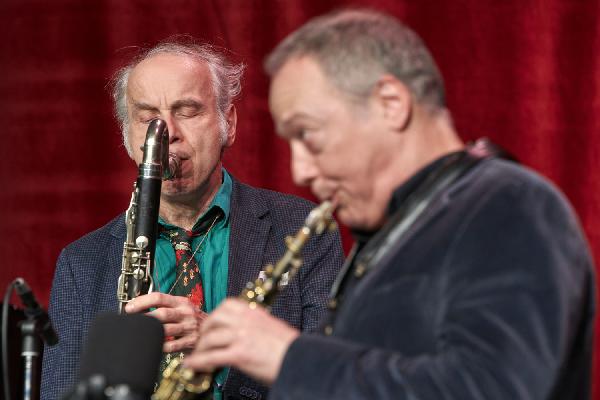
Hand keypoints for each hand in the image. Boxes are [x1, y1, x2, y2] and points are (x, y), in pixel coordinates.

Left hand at [125, 292, 206, 352]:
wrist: (214, 329)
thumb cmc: (191, 319)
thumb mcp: (181, 307)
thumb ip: (165, 306)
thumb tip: (139, 307)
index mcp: (181, 302)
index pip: (159, 297)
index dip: (142, 301)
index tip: (129, 308)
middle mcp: (185, 312)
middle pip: (162, 313)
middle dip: (144, 318)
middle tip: (131, 322)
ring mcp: (189, 327)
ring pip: (166, 329)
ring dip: (151, 332)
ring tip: (140, 334)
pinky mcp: (191, 341)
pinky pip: (173, 345)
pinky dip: (162, 346)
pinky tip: (155, 345)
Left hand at [184, 298, 299, 384]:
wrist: (301, 359)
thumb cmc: (290, 348)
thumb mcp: (273, 328)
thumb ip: (257, 326)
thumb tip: (247, 333)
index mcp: (255, 313)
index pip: (228, 305)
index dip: (215, 314)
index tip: (212, 323)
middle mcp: (246, 322)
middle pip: (214, 319)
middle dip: (204, 330)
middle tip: (202, 340)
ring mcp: (241, 337)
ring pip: (210, 337)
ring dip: (200, 348)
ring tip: (198, 356)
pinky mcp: (240, 354)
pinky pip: (212, 356)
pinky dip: (198, 361)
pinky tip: (193, 365)